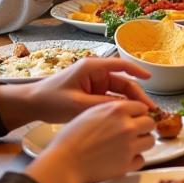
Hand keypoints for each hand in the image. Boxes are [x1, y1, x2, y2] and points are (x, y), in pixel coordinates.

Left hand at [23, 57, 153, 122]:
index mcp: (92, 67)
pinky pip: (110, 99)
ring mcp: (94, 84)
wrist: (31, 105)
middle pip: (123, 82)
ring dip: (129, 103)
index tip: (151, 78)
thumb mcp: (77, 104)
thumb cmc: (51, 99)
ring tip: (142, 116)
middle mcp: (96, 73)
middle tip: (150, 110)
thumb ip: (102, 105)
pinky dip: (119, 107)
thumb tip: (125, 110)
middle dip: (137, 95)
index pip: (121, 65)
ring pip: (119, 92)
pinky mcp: (92, 94)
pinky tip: (128, 117)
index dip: (138, 71)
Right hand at [36, 98, 156, 182]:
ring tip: (128, 145)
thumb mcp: (91, 113)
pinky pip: (141, 160)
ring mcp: (130, 146)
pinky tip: (122, 158)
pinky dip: (134, 160)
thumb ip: (112, 110)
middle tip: (132, 132)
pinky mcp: (127, 164)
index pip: (142, 107)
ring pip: (150, 141)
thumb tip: (126, 111)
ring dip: (141, 142)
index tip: (133, 118)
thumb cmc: (71, 138)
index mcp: (118, 110)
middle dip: (142, 127)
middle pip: (150, 123)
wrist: (64, 162)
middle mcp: (128, 126)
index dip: (137, 113)